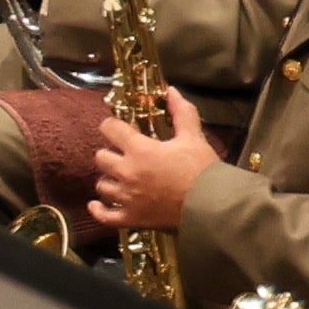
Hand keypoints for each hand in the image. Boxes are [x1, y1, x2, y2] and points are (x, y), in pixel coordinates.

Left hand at [88, 90, 218, 231]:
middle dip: (110, 153)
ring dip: (109, 179)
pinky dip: (99, 210)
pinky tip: (96, 205)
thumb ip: (181, 112)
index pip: (110, 128)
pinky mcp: (131, 218)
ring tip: (119, 178)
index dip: (113, 125)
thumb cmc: (202, 170)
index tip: (120, 128)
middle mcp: (127, 172)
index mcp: (139, 149)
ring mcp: (127, 197)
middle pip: (101, 157)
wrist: (213, 206)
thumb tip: (171, 91)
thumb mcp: (193, 137)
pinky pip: (105, 216)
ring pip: (101, 185)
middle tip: (123, 154)